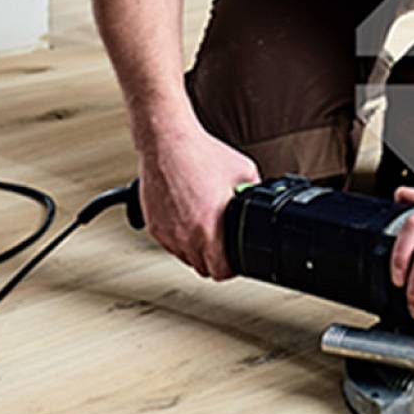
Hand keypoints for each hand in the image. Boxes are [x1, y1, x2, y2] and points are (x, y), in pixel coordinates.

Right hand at [134, 121, 258, 279]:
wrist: (166, 141)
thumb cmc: (200, 154)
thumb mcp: (243, 171)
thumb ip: (253, 192)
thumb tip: (260, 199)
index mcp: (208, 229)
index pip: (220, 271)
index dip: (230, 268)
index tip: (233, 261)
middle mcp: (185, 236)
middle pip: (201, 267)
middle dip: (213, 259)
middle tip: (221, 245)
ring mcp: (166, 232)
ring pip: (184, 256)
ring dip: (195, 249)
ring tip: (203, 228)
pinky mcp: (153, 224)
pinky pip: (169, 241)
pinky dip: (178, 236)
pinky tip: (186, 218)